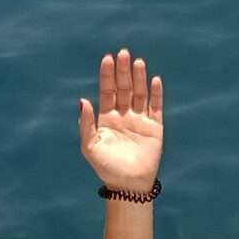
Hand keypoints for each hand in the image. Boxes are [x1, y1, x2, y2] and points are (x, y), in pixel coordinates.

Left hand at [79, 49, 162, 194]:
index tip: (107, 59)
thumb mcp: (90, 146)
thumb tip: (82, 100)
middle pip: (124, 88)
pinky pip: (156, 106)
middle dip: (123, 71)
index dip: (107, 75)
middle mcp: (123, 115)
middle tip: (123, 53)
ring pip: (139, 93)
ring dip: (139, 78)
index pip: (107, 91)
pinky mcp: (155, 127)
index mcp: (106, 118)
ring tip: (138, 62)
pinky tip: (155, 80)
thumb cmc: (106, 167)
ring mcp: (140, 120)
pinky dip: (156, 93)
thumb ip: (86, 123)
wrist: (128, 185)